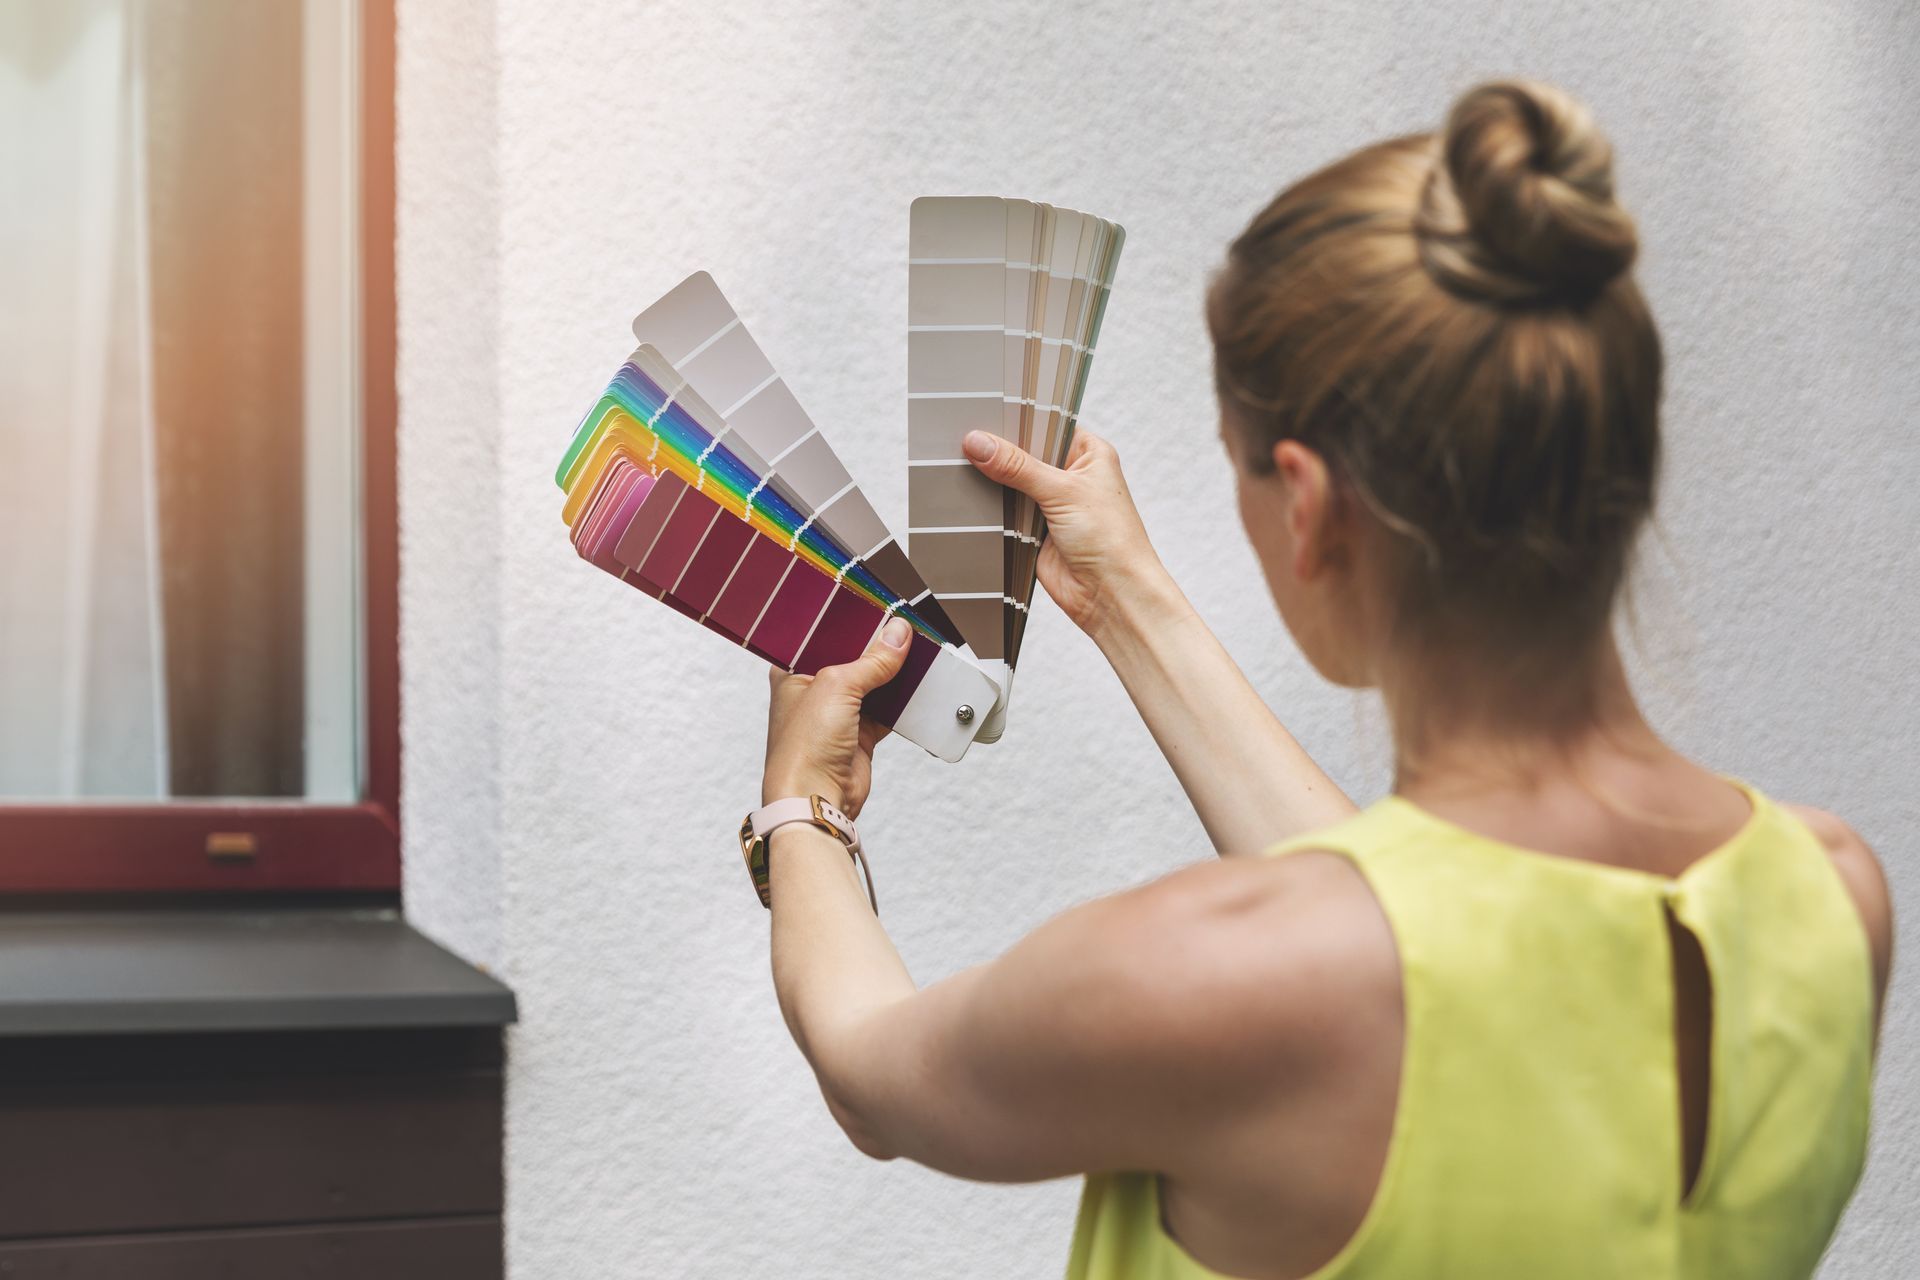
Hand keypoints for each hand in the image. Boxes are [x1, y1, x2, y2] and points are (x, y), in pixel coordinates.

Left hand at [762, 617, 912, 817]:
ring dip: (894, 674)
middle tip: (904, 628)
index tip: (879, 609)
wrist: (816, 798)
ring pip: (873, 685)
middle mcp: (813, 691)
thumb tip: (897, 633)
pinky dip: (903, 702)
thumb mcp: (838, 686)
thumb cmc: (803, 747)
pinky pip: (887, 710)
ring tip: (917, 652)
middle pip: (853, 659)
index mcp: (793, 672)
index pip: (825, 637)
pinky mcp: (859, 735)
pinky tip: (919, 686)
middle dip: (878, 649)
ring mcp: (837, 714)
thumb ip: (871, 660)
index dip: (851, 623)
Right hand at [962, 429, 1175, 641]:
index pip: (1045, 426)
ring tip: (961, 466)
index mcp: (1088, 453)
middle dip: (1000, 454)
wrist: (1109, 594)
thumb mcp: (1063, 491)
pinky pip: (1004, 513)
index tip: (984, 414)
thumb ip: (1017, 466)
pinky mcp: (1033, 531)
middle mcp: (1070, 476)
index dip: (1017, 421)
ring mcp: (1050, 504)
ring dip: (994, 484)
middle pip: (1024, 455)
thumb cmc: (1111, 539)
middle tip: (966, 441)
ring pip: (1010, 484)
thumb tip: (980, 443)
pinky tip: (971, 498)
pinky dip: (991, 510)